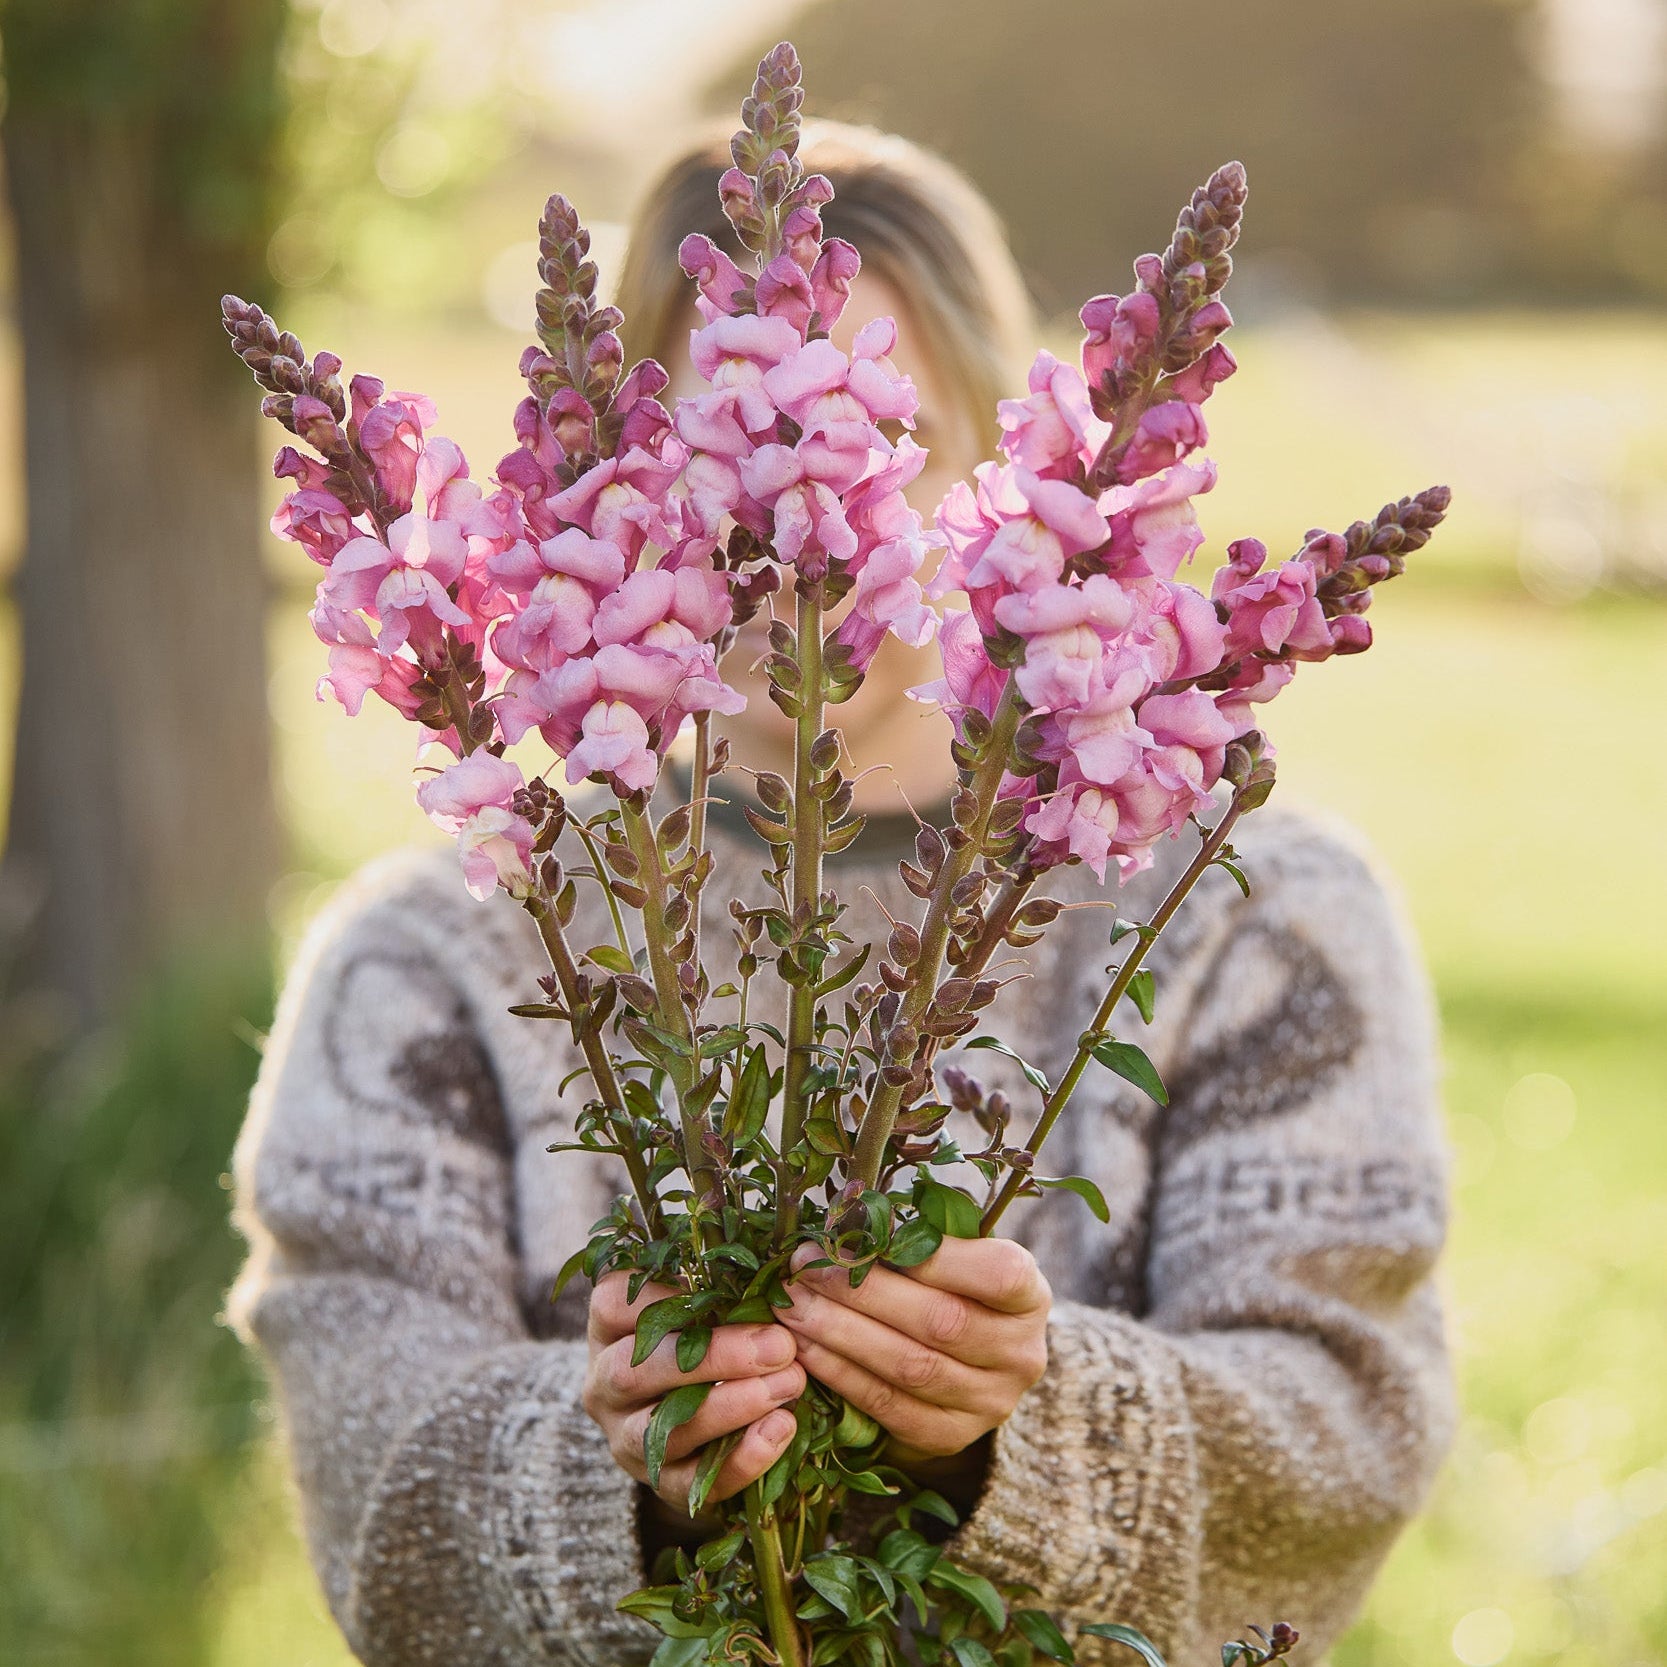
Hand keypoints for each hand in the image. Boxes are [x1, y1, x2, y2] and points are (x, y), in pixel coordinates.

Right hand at [583, 1272, 805, 1515]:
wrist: (685, 1412)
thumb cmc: (698, 1332)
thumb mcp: (697, 1301)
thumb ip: (718, 1286)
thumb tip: (773, 1273)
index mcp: (608, 1327)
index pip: (615, 1306)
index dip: (667, 1297)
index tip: (730, 1290)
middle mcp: (605, 1383)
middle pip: (639, 1370)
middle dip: (715, 1357)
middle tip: (780, 1346)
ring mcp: (625, 1437)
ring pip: (662, 1430)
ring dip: (731, 1407)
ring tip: (790, 1385)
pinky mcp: (656, 1483)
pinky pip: (690, 1483)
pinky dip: (738, 1461)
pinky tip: (780, 1430)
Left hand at [779, 1236, 1050, 1468]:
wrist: (974, 1363)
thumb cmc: (955, 1287)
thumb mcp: (960, 1255)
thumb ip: (922, 1238)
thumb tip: (852, 1216)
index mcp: (1030, 1296)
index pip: (997, 1274)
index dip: (933, 1256)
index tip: (866, 1235)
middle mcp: (1020, 1354)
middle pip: (940, 1322)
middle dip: (862, 1293)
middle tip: (804, 1269)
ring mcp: (990, 1403)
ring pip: (909, 1368)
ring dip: (840, 1335)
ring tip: (792, 1308)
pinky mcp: (951, 1436)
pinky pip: (889, 1407)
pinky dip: (842, 1375)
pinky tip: (806, 1350)